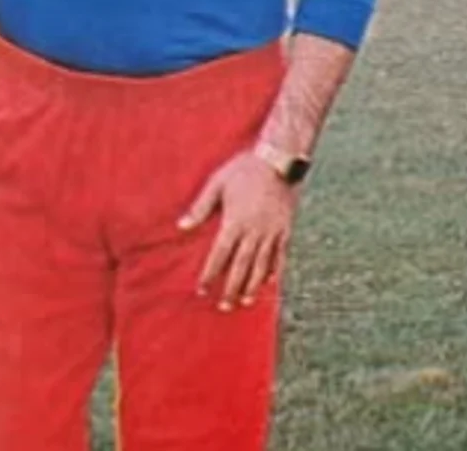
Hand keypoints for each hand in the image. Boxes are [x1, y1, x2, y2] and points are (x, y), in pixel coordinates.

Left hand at [178, 150, 297, 311]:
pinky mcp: (285, 227)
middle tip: (224, 306)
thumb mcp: (217, 184)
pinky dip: (275, 269)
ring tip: (246, 301)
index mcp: (235, 221)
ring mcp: (272, 230)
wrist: (280, 159)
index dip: (210, 274)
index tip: (202, 290)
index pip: (220, 255)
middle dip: (232, 288)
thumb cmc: (244, 169)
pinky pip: (280, 253)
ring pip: (262, 264)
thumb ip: (200, 207)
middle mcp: (255, 230)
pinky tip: (270, 281)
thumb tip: (181, 227)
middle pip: (241, 266)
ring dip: (253, 285)